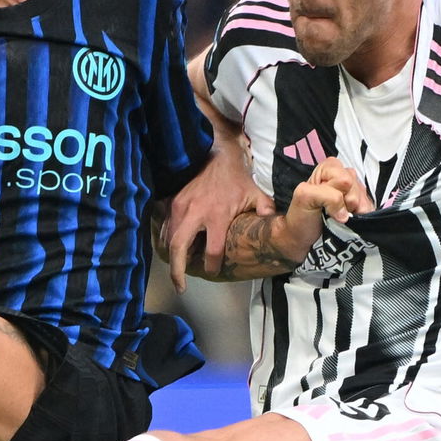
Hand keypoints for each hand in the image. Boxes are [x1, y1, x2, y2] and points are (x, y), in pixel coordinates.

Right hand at [162, 141, 274, 290]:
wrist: (216, 154)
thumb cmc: (237, 178)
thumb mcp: (255, 195)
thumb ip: (265, 213)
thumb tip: (276, 230)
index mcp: (217, 215)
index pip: (212, 250)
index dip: (213, 266)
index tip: (213, 271)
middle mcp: (195, 213)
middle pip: (179, 248)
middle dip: (177, 271)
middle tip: (180, 286)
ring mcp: (180, 207)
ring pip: (168, 239)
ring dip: (171, 258)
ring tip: (176, 271)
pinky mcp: (171, 202)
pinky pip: (164, 227)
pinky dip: (166, 241)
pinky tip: (171, 250)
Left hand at [281, 158, 373, 255]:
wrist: (304, 239)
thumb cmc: (301, 217)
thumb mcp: (304, 197)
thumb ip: (326, 194)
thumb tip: (345, 210)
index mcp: (328, 168)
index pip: (344, 178)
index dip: (335, 193)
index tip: (324, 203)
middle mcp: (343, 176)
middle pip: (356, 189)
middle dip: (344, 203)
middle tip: (330, 211)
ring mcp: (354, 191)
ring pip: (363, 200)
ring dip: (351, 212)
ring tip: (337, 216)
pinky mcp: (361, 206)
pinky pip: (369, 210)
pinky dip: (359, 218)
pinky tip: (348, 220)